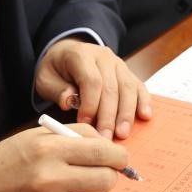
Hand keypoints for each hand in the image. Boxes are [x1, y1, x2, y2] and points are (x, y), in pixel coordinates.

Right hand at [0, 123, 126, 191]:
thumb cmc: (9, 159)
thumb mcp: (38, 134)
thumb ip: (75, 134)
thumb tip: (108, 145)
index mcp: (50, 149)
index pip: (102, 153)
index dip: (118, 155)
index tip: (120, 156)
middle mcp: (51, 178)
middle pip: (106, 179)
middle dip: (110, 174)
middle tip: (103, 170)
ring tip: (81, 183)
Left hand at [35, 39, 151, 139]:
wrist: (68, 52)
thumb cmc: (56, 70)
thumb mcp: (46, 77)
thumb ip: (56, 89)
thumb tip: (69, 102)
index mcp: (81, 55)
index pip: (92, 80)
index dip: (90, 104)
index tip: (85, 124)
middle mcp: (103, 57)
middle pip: (112, 87)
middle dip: (109, 116)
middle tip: (105, 138)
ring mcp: (118, 64)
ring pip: (128, 87)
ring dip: (127, 113)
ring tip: (123, 134)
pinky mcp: (127, 72)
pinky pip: (138, 86)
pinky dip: (144, 101)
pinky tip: (145, 116)